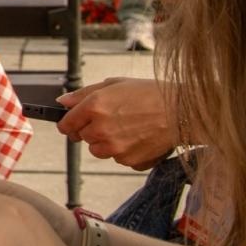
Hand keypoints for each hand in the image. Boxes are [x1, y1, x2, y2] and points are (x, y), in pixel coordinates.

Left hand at [57, 78, 176, 169]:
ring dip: (107, 142)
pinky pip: (118, 158)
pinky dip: (125, 151)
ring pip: (99, 150)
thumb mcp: (114, 84)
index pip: (66, 124)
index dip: (69, 123)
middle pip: (82, 138)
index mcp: (94, 107)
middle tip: (112, 119)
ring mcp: (115, 148)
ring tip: (128, 128)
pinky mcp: (129, 161)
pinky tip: (139, 137)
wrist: (182, 111)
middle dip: (91, 129)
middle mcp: (101, 130)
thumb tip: (63, 102)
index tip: (72, 123)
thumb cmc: (150, 93)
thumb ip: (83, 94)